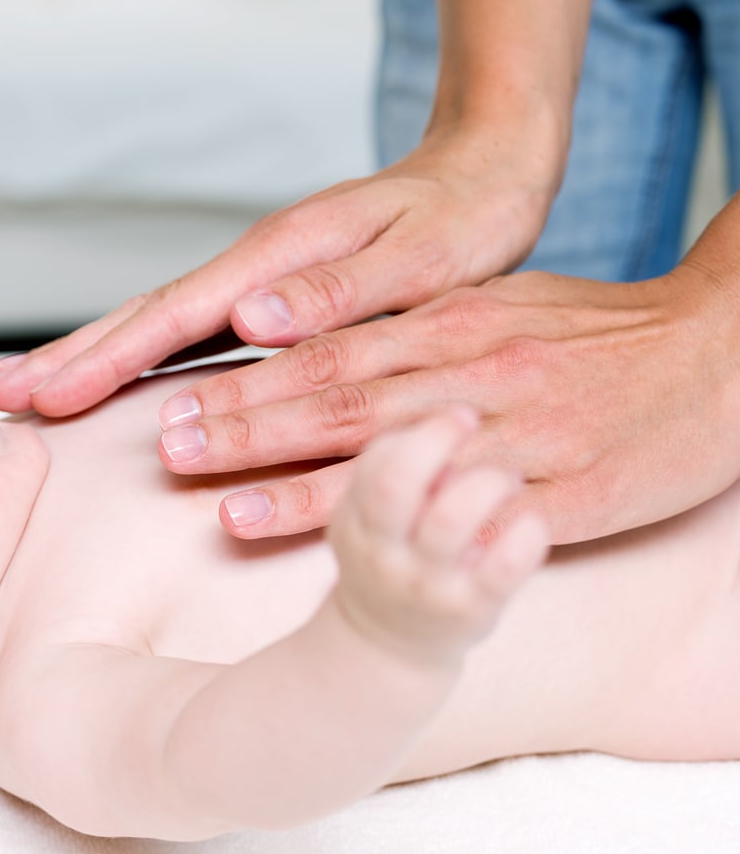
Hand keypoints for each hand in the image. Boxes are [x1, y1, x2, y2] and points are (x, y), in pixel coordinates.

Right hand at [0, 126, 556, 415]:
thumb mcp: (423, 254)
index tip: (50, 397)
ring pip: (160, 325)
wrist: (490, 169)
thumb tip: (248, 315)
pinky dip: (145, 358)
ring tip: (34, 390)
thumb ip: (340, 288)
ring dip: (93, 358)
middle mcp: (257, 268)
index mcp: (281, 258)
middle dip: (72, 358)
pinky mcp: (273, 297)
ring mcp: (259, 281)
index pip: (177, 314)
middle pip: (146, 317)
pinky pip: (194, 333)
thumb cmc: (467, 214)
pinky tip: (120, 381)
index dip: (110, 360)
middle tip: (0, 398)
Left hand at [155, 258, 739, 544]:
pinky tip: (347, 546)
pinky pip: (465, 514)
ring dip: (294, 477)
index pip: (329, 351)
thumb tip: (324, 341)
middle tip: (169, 446)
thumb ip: (414, 329)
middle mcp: (469, 373)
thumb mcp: (500, 307)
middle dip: (245, 423)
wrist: (719, 351)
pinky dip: (397, 525)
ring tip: (218, 501)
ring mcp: (513, 433)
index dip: (250, 377)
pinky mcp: (561, 493)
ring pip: (388, 455)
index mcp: (452, 324)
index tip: (181, 397)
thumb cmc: (596, 334)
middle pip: (337, 398)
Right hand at [328, 408, 548, 665]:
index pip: (374, 463)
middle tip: (473, 421)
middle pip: (396, 484)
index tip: (457, 413)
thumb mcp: (366, 518)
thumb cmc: (389, 558)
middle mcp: (382, 552)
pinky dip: (524, 537)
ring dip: (485, 483)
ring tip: (507, 476)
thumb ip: (388, 468)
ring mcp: (424, 584)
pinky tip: (533, 521)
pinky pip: (501, 570)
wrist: (387, 646)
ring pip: (450, 519)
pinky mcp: (471, 611)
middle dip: (436, 441)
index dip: (417, 430)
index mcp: (355, 521)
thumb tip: (434, 417)